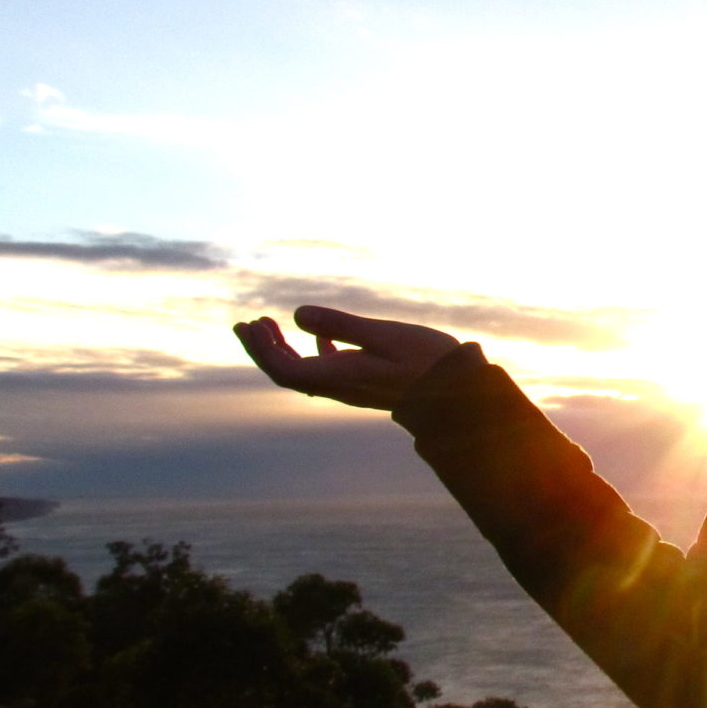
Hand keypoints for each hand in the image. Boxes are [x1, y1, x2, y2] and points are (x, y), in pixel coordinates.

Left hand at [233, 306, 460, 410]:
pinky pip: (327, 372)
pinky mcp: (364, 384)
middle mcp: (339, 387)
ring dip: (282, 350)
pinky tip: (318, 337)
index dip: (262, 349)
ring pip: (303, 373)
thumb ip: (340, 325)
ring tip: (268, 325)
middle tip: (247, 323)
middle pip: (286, 374)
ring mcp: (351, 388)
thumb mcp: (383, 335)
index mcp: (340, 376)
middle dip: (263, 350)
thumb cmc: (425, 360)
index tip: (253, 323)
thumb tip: (297, 315)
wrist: (459, 392)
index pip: (284, 369)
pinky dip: (313, 353)